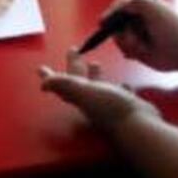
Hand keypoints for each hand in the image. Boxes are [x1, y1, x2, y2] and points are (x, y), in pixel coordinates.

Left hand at [39, 49, 159, 130]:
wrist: (137, 127)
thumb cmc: (110, 107)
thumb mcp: (84, 91)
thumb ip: (64, 85)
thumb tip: (43, 84)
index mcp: (80, 95)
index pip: (61, 83)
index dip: (51, 76)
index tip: (41, 68)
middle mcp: (92, 100)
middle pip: (79, 80)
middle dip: (74, 65)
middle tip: (73, 50)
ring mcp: (109, 104)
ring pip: (99, 86)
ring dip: (95, 75)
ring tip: (95, 64)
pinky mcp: (126, 106)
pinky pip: (120, 94)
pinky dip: (120, 87)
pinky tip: (123, 84)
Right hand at [104, 0, 177, 71]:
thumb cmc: (171, 27)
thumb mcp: (150, 7)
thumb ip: (132, 1)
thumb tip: (116, 8)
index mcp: (140, 6)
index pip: (118, 6)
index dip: (110, 13)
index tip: (104, 22)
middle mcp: (137, 19)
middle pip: (115, 24)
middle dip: (121, 32)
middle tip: (134, 37)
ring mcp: (137, 34)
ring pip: (119, 39)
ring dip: (129, 43)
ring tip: (143, 46)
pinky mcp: (138, 49)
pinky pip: (125, 51)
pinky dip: (132, 52)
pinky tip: (144, 51)